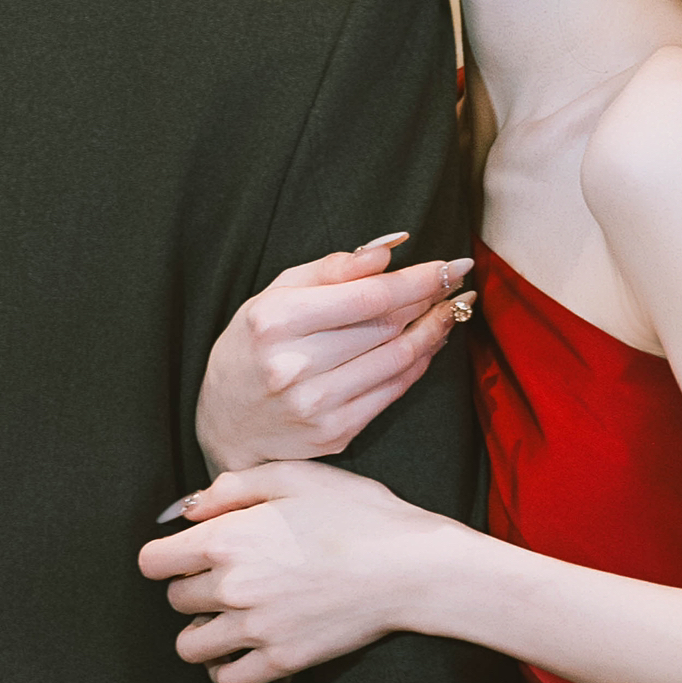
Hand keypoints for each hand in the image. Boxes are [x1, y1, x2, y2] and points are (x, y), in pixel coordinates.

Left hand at [138, 462, 463, 682]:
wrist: (409, 567)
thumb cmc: (357, 513)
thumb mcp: (295, 476)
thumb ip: (233, 487)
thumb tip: (189, 508)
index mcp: (227, 539)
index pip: (153, 561)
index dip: (165, 554)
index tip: (184, 552)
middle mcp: (231, 588)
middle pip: (175, 599)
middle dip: (192, 586)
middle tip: (223, 576)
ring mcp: (255, 629)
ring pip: (190, 645)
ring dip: (201, 631)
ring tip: (227, 617)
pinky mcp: (281, 660)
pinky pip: (227, 679)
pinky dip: (226, 667)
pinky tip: (242, 648)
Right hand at [194, 236, 474, 474]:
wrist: (226, 422)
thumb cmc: (253, 346)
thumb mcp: (276, 294)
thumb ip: (332, 269)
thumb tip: (391, 249)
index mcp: (276, 321)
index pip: (368, 296)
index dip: (418, 279)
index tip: (450, 265)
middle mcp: (294, 365)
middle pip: (387, 325)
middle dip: (430, 299)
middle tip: (455, 281)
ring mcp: (316, 405)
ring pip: (399, 359)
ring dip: (434, 331)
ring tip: (449, 310)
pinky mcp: (335, 433)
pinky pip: (394, 391)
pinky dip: (418, 364)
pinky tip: (428, 343)